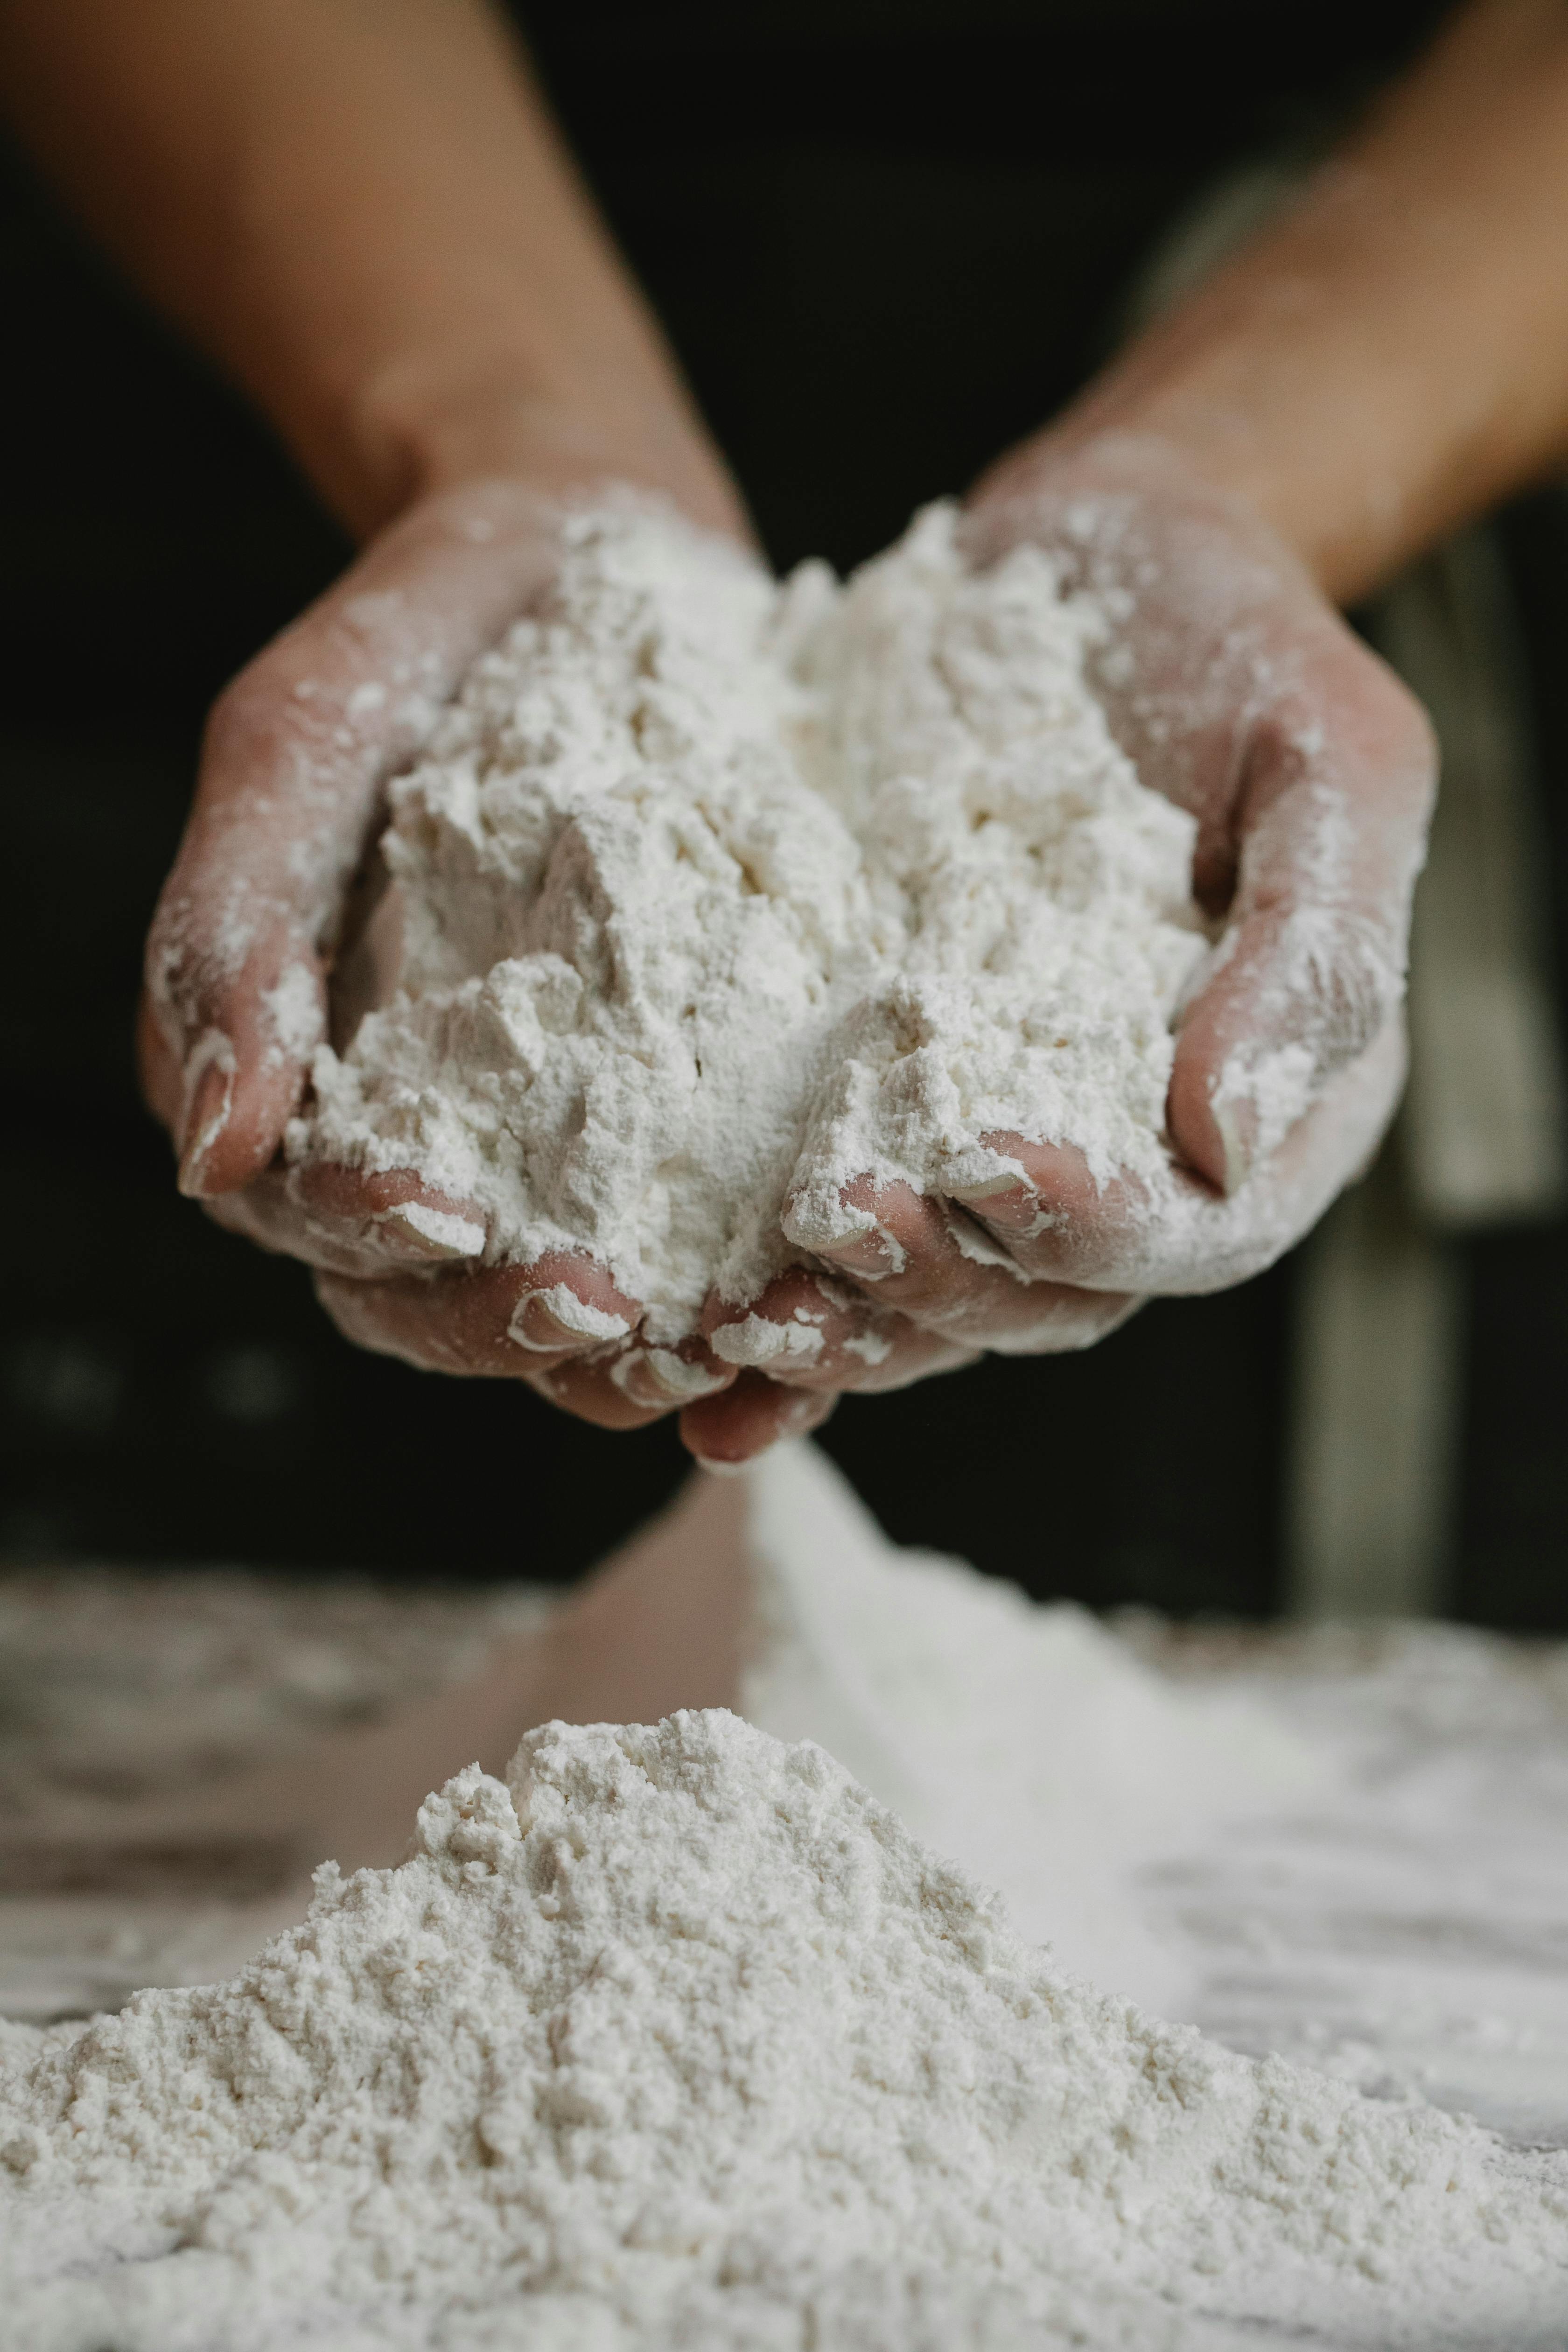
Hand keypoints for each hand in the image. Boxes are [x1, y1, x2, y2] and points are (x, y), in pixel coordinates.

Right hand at [140, 472, 787, 1447]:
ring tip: (734, 1341)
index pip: (311, 1210)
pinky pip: (701, 1233)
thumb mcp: (298, 743)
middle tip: (616, 1321)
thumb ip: (232, 929)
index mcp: (297, 1071)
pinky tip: (813, 1293)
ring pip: (570, 1303)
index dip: (370, 1237)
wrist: (589, 551)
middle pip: (438, 1297)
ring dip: (644, 1350)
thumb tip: (211, 1150)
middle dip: (516, 1326)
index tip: (449, 1216)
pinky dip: (746, 1283)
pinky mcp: (674, 1110)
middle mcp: (420, 1130)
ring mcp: (552, 1135)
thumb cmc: (421, 636)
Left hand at [696, 433, 1433, 1460]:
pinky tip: (663, 1295)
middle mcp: (1131, 1146)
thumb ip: (1316, 950)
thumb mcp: (1331, 760)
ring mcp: (997, 1121)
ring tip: (725, 1311)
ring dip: (831, 1312)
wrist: (1093, 551)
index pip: (1193, 1227)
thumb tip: (1232, 1142)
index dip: (1094, 1228)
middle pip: (1042, 1291)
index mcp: (1270, 1102)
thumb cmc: (1243, 642)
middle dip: (933, 1283)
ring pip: (925, 1279)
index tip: (987, 1170)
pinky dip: (754, 1255)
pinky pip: (823, 1195)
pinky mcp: (883, 1082)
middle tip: (825, 1234)